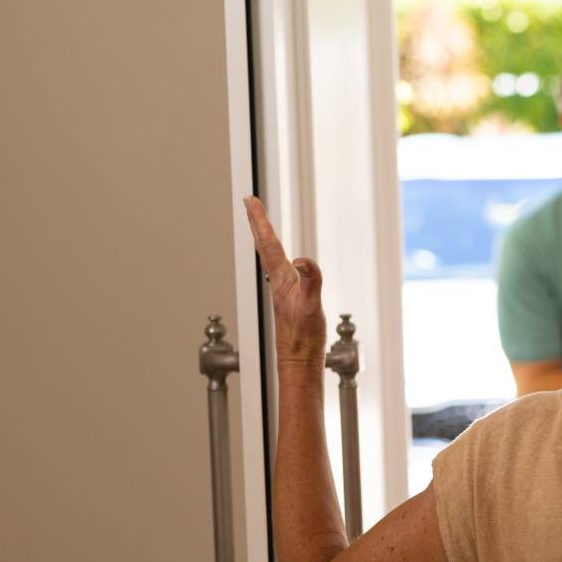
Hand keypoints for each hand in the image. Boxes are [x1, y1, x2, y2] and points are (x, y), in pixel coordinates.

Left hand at [245, 197, 325, 364]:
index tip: (250, 200)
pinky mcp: (289, 299)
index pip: (269, 242)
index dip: (260, 220)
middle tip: (250, 203)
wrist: (299, 361)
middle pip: (264, 245)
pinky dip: (276, 256)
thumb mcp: (311, 307)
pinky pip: (279, 269)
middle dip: (257, 223)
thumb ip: (309, 281)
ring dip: (264, 238)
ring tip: (261, 225)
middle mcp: (278, 281)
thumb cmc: (304, 337)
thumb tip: (304, 260)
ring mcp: (283, 290)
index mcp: (281, 278)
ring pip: (269, 256)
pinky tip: (282, 261)